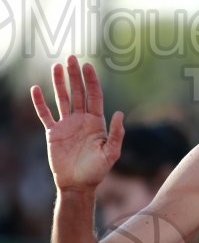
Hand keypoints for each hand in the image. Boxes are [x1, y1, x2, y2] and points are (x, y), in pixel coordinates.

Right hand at [31, 55, 123, 189]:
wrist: (77, 185)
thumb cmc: (96, 171)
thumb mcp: (110, 154)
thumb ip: (116, 134)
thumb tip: (120, 113)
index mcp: (96, 123)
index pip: (94, 96)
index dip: (91, 81)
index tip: (87, 66)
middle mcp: (81, 120)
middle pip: (77, 93)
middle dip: (75, 76)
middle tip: (71, 58)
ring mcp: (66, 125)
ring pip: (61, 99)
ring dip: (59, 83)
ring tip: (56, 66)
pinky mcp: (53, 133)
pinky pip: (45, 115)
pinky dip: (39, 103)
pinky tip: (35, 89)